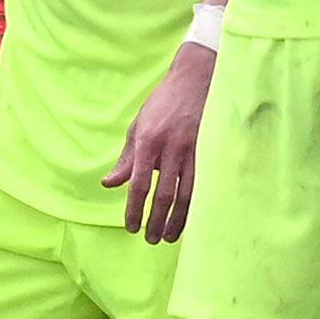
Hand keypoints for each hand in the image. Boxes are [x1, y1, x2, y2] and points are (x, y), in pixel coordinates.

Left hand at [104, 43, 214, 242]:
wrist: (195, 79)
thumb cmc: (163, 103)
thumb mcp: (138, 126)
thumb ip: (126, 159)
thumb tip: (109, 184)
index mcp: (148, 141)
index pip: (139, 184)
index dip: (134, 209)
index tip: (131, 227)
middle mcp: (170, 148)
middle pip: (164, 195)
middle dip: (156, 221)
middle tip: (150, 239)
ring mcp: (193, 150)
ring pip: (187, 194)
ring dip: (177, 220)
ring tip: (168, 237)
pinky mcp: (209, 150)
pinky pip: (203, 185)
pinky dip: (196, 206)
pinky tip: (192, 219)